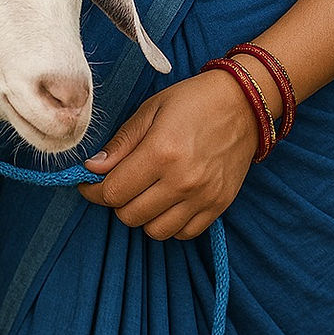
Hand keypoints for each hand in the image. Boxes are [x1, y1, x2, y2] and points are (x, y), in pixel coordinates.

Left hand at [79, 70, 257, 239]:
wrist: (244, 103)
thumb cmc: (193, 100)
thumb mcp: (151, 110)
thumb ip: (121, 143)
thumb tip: (93, 169)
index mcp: (161, 152)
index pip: (113, 192)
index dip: (93, 191)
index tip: (89, 184)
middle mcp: (182, 180)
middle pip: (130, 215)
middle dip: (117, 201)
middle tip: (120, 183)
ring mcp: (203, 196)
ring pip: (155, 231)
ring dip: (142, 215)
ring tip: (145, 193)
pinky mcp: (219, 205)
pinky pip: (184, 234)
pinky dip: (170, 224)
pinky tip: (168, 202)